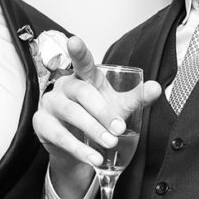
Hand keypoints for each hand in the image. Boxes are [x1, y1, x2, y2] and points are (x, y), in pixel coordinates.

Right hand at [33, 37, 161, 198]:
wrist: (79, 147)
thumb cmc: (98, 118)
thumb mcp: (118, 107)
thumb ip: (136, 98)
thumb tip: (156, 88)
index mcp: (84, 77)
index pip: (81, 61)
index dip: (78, 52)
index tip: (74, 41)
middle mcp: (65, 86)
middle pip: (82, 93)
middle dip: (102, 112)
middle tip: (120, 129)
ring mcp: (50, 104)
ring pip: (70, 113)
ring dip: (92, 130)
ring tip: (110, 144)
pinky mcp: (42, 124)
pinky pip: (60, 135)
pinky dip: (79, 148)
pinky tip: (94, 158)